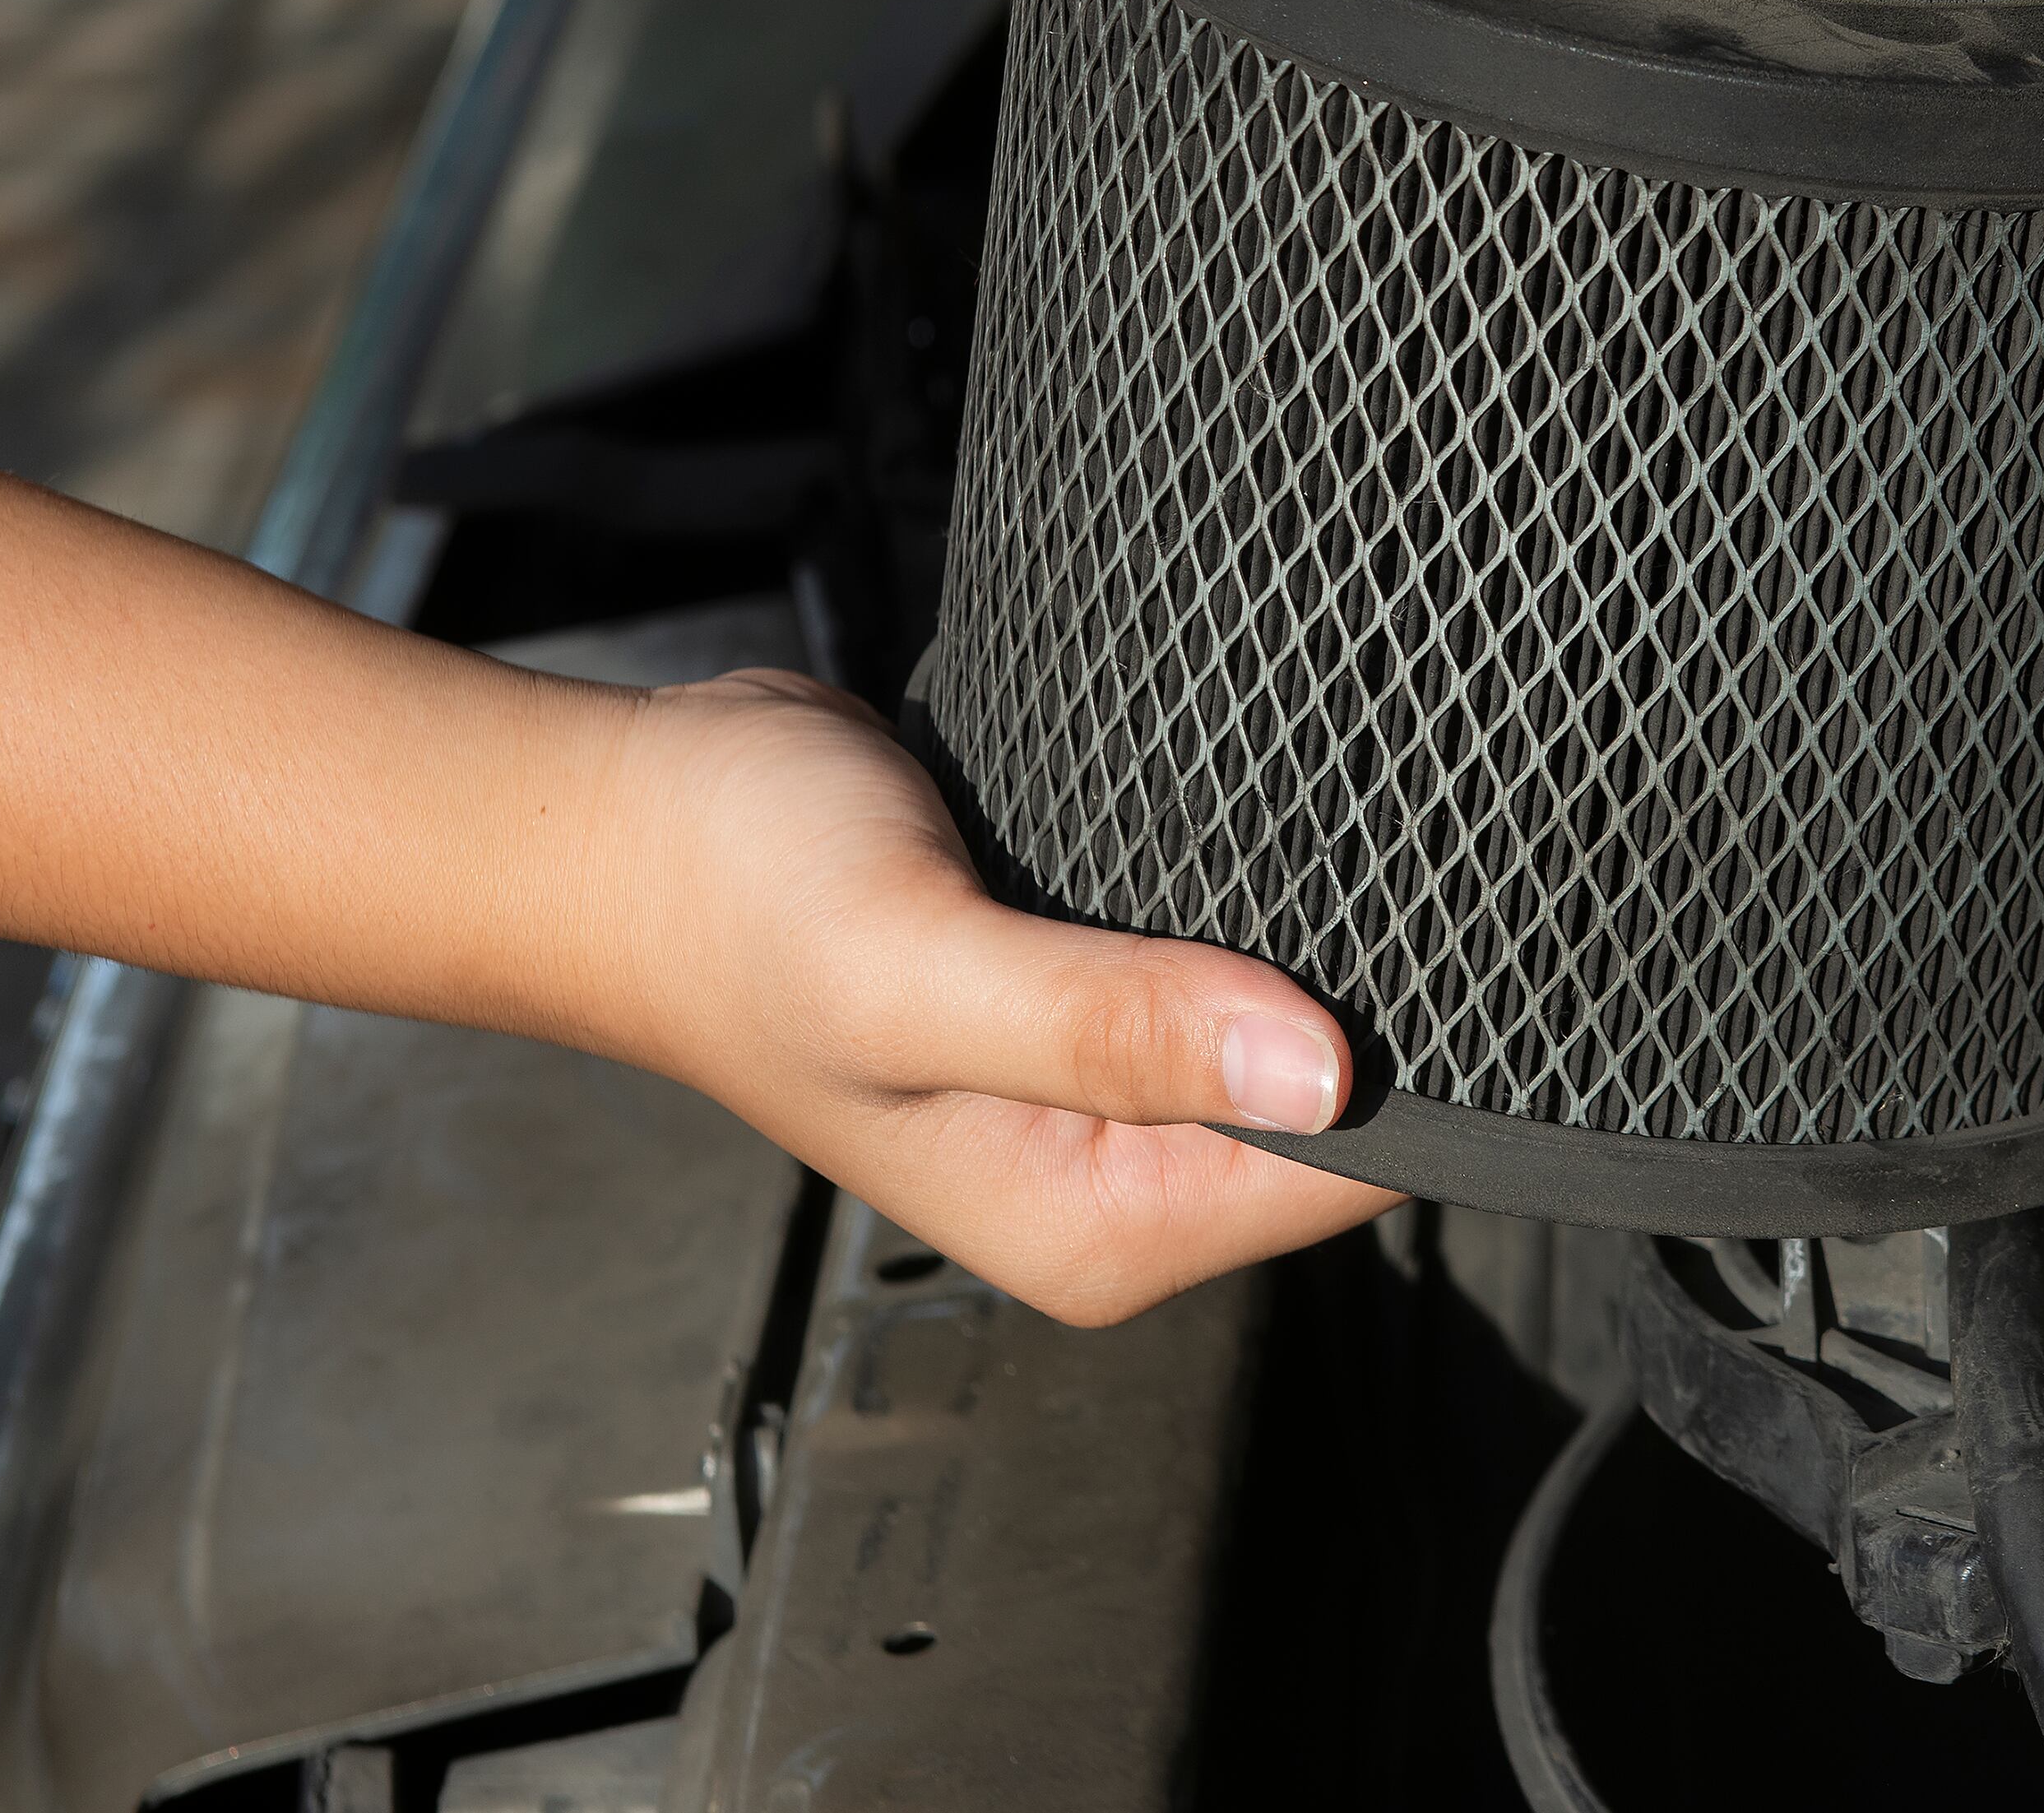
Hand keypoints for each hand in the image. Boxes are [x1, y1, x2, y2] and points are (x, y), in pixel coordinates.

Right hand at [598, 667, 1395, 1324]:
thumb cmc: (732, 900)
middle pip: (1336, 1112)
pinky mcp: (1094, 1002)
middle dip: (1361, 1001)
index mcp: (1089, 1221)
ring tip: (1310, 841)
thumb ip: (1107, 1026)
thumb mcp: (915, 968)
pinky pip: (1227, 974)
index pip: (1344, 1177)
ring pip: (1287, 1032)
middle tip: (1368, 863)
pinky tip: (1250, 847)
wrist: (633, 823)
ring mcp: (1104, 1094)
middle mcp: (1111, 1178)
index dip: (1396, 1064)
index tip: (1410, 944)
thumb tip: (1316, 1072)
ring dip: (1310, 947)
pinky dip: (1249, 914)